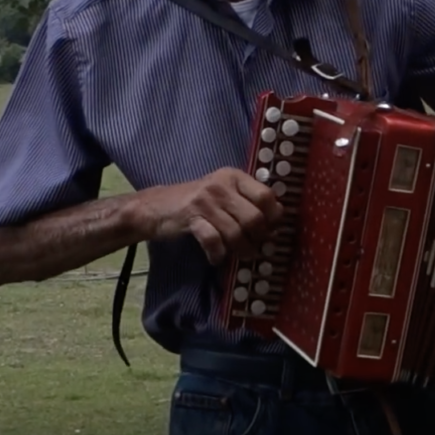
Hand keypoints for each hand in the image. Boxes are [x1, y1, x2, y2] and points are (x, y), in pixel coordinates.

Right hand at [139, 167, 283, 264]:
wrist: (156, 206)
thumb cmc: (197, 201)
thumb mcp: (224, 193)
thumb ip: (248, 202)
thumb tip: (277, 223)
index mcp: (234, 177)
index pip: (266, 196)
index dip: (273, 217)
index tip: (270, 229)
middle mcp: (221, 185)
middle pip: (254, 218)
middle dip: (257, 238)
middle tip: (253, 246)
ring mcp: (206, 200)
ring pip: (236, 232)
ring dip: (240, 250)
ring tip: (237, 254)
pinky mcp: (191, 216)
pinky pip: (214, 241)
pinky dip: (218, 254)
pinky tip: (217, 257)